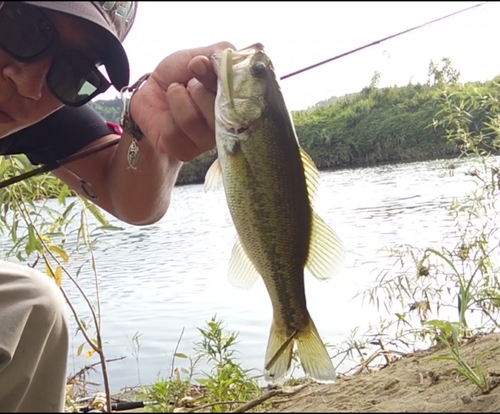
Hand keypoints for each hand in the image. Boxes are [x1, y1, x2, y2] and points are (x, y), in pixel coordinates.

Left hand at [129, 41, 234, 161]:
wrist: (151, 95)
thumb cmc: (179, 77)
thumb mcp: (198, 56)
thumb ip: (219, 53)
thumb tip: (225, 57)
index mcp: (236, 102)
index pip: (239, 95)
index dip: (219, 79)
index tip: (200, 64)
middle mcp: (227, 126)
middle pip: (217, 110)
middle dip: (196, 89)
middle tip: (189, 84)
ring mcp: (207, 142)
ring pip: (191, 120)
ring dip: (177, 99)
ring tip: (175, 94)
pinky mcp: (186, 152)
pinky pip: (174, 133)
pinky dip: (165, 116)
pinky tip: (168, 114)